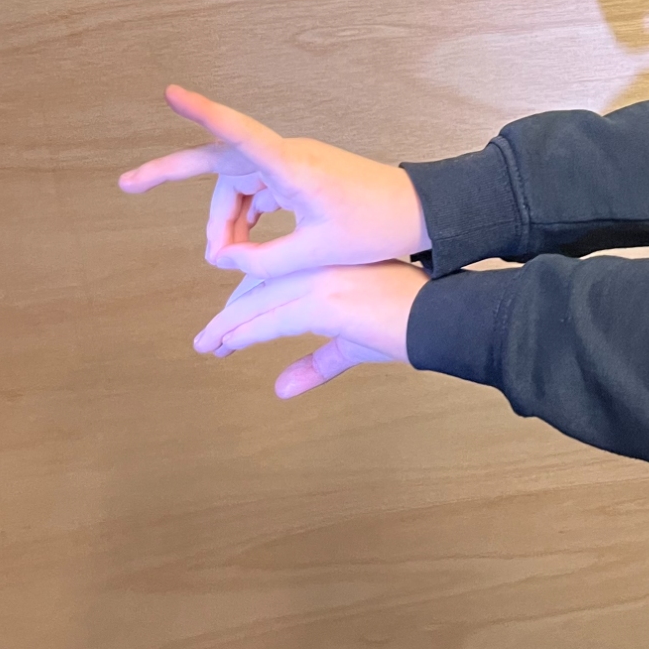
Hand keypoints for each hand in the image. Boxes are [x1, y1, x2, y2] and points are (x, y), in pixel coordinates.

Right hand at [118, 85, 432, 275]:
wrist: (419, 212)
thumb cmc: (375, 228)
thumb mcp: (314, 254)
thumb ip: (262, 260)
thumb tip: (224, 257)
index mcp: (292, 166)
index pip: (239, 133)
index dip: (203, 114)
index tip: (171, 93)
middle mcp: (288, 156)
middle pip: (219, 164)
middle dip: (172, 174)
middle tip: (126, 184)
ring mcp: (293, 163)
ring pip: (236, 186)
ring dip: (224, 220)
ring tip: (223, 259)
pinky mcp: (300, 174)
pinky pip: (257, 191)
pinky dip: (244, 217)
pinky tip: (240, 247)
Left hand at [195, 262, 428, 396]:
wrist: (440, 318)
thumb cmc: (407, 325)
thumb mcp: (354, 342)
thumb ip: (316, 363)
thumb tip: (281, 388)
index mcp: (330, 260)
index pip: (277, 277)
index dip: (250, 302)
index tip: (229, 323)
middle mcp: (321, 264)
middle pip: (261, 287)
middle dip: (233, 315)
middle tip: (209, 337)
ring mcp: (320, 280)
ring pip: (258, 302)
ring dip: (228, 325)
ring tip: (207, 344)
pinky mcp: (323, 302)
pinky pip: (271, 320)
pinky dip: (243, 333)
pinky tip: (226, 344)